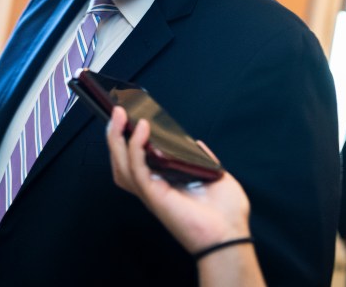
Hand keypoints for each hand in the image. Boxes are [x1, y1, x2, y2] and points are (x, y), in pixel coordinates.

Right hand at [106, 106, 251, 252]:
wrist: (231, 234)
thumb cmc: (225, 214)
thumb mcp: (214, 175)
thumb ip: (202, 158)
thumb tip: (195, 144)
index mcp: (164, 184)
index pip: (135, 162)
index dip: (127, 142)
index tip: (128, 118)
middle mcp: (153, 188)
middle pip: (121, 162)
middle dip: (114, 136)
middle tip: (117, 112)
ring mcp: (151, 192)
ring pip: (121, 164)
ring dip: (116, 138)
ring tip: (119, 115)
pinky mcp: (154, 194)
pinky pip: (137, 168)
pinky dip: (136, 146)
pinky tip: (142, 128)